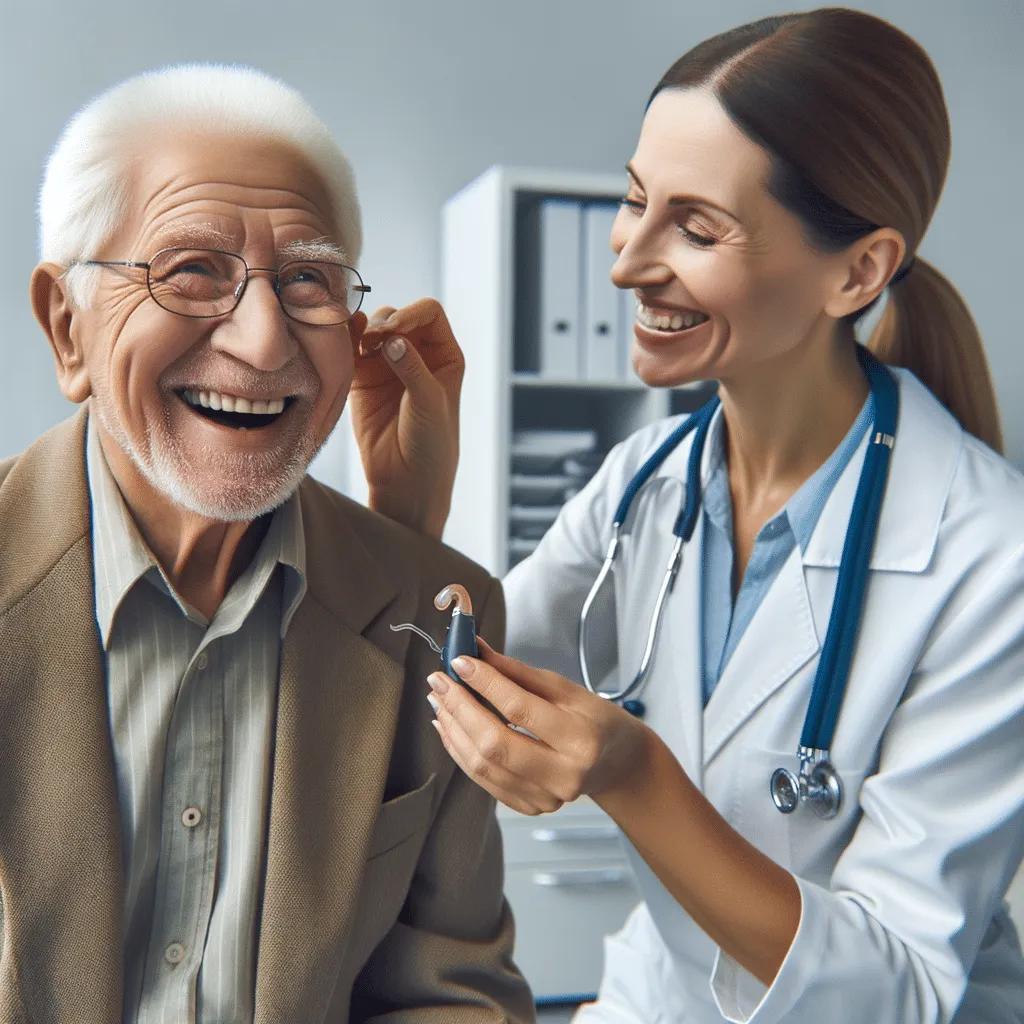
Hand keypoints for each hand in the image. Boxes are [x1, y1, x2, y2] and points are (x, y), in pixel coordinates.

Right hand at [350, 298, 464, 538]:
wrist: (406, 481)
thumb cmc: (432, 446)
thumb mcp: (430, 405)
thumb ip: (413, 369)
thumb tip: (392, 338)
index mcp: (444, 355)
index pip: (429, 313)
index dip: (410, 315)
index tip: (392, 332)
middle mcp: (417, 354)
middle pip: (397, 316)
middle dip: (383, 322)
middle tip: (372, 343)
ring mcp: (387, 365)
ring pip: (370, 328)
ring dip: (362, 331)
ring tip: (359, 350)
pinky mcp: (362, 379)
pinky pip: (350, 351)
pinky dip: (345, 343)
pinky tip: (342, 347)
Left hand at [427, 639, 652, 814]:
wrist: (618, 764)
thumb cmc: (597, 720)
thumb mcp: (568, 689)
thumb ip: (519, 673)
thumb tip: (477, 652)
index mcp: (581, 739)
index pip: (520, 708)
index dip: (485, 682)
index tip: (460, 661)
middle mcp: (564, 775)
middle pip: (495, 743)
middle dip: (460, 707)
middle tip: (439, 681)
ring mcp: (546, 797)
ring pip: (482, 765)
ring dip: (454, 729)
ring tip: (439, 700)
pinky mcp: (530, 807)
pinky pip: (483, 780)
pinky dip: (460, 751)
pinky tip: (451, 727)